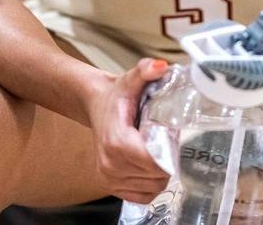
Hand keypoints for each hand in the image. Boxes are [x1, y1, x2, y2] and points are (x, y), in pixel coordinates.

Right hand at [86, 58, 170, 203]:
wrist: (94, 105)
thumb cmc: (115, 96)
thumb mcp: (130, 80)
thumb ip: (145, 71)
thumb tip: (160, 66)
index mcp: (117, 142)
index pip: (154, 163)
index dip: (169, 153)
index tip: (169, 137)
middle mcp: (110, 164)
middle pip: (157, 176)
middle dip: (167, 160)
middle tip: (163, 142)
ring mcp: (108, 177)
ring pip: (152, 188)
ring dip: (160, 173)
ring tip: (154, 152)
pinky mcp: (109, 185)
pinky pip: (142, 196)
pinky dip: (150, 184)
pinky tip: (147, 167)